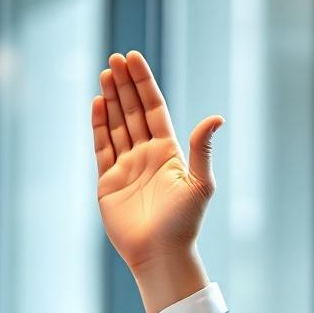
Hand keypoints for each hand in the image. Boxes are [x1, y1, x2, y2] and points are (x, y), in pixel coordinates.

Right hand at [92, 51, 222, 312]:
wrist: (160, 254)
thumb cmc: (184, 223)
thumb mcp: (200, 184)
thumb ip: (202, 148)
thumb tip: (216, 117)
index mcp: (169, 152)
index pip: (154, 109)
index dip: (144, 83)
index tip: (133, 58)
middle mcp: (147, 156)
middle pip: (132, 111)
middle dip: (124, 85)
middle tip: (115, 58)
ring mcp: (126, 167)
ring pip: (116, 125)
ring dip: (110, 99)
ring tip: (105, 73)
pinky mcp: (108, 180)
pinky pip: (101, 146)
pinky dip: (98, 125)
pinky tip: (97, 103)